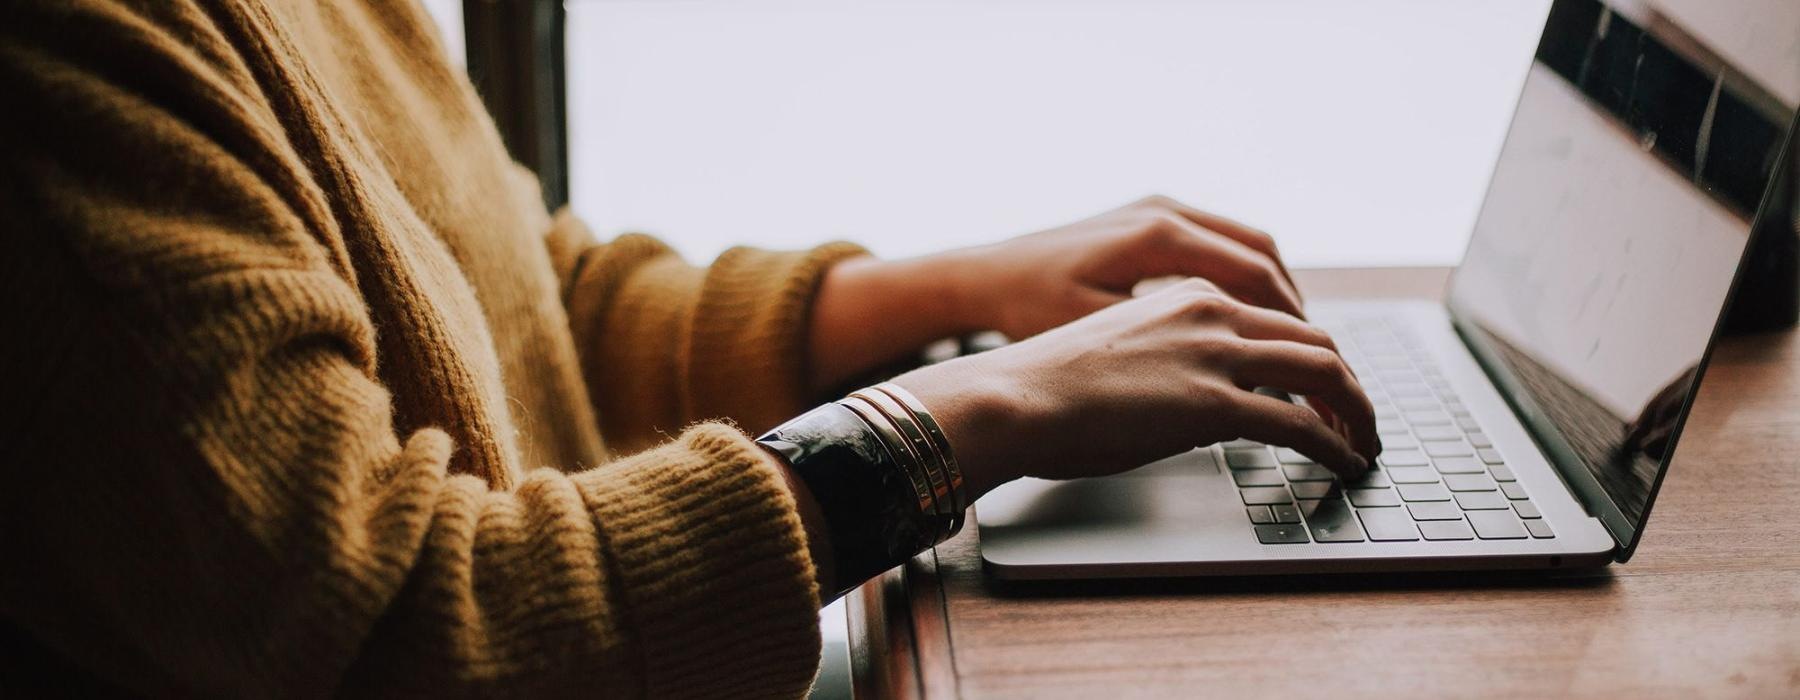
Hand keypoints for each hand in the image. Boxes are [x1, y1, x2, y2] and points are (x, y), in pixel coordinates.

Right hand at [892, 279, 1377, 499]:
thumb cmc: (1046, 384)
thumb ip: (1169, 358)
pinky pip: (1301, 423)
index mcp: (1187, 293)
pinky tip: (1344, 462)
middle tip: (1359, 418)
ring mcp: (1215, 354)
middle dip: (1349, 384)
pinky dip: (1335, 444)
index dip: (1312, 354)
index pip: (1276, 317)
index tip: (1324, 387)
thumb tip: (1194, 400)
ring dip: (1356, 411)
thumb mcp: (1120, 349)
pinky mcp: (1213, 403)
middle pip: (1314, 339)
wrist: (1012, 397)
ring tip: (1364, 443)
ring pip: (1324, 372)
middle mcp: (1211, 311)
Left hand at [946, 195, 1304, 339]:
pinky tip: (1247, 318)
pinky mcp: (1148, 217)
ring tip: (1292, 341)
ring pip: (1245, 245)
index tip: (1313, 364)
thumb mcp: (1100, 335)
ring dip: (1274, 291)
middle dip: (1295, 309)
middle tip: (1317, 357)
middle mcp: (1165, 211)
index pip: (1255, 276)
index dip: (1291, 323)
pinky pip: (1218, 242)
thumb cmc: (1030, 310)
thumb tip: (1239, 376)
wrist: (984, 276)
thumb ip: (1170, 347)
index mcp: (1158, 237)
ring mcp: (1157, 208)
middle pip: (1261, 255)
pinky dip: (1244, 277)